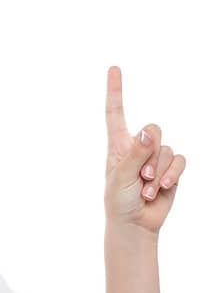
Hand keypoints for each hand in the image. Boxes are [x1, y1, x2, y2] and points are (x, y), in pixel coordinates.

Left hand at [104, 65, 184, 233]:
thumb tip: (146, 131)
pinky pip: (180, 160)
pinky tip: (162, 189)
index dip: (115, 91)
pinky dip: (172, 175)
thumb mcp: (120, 178)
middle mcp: (137, 147)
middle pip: (153, 130)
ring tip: (146, 189)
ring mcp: (156, 158)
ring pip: (167, 148)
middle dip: (150, 154)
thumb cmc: (118, 201)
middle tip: (140, 178)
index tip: (113, 68)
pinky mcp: (171, 169)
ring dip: (158, 172)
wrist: (135, 224)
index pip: (116, 113)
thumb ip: (134, 154)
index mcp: (118, 145)